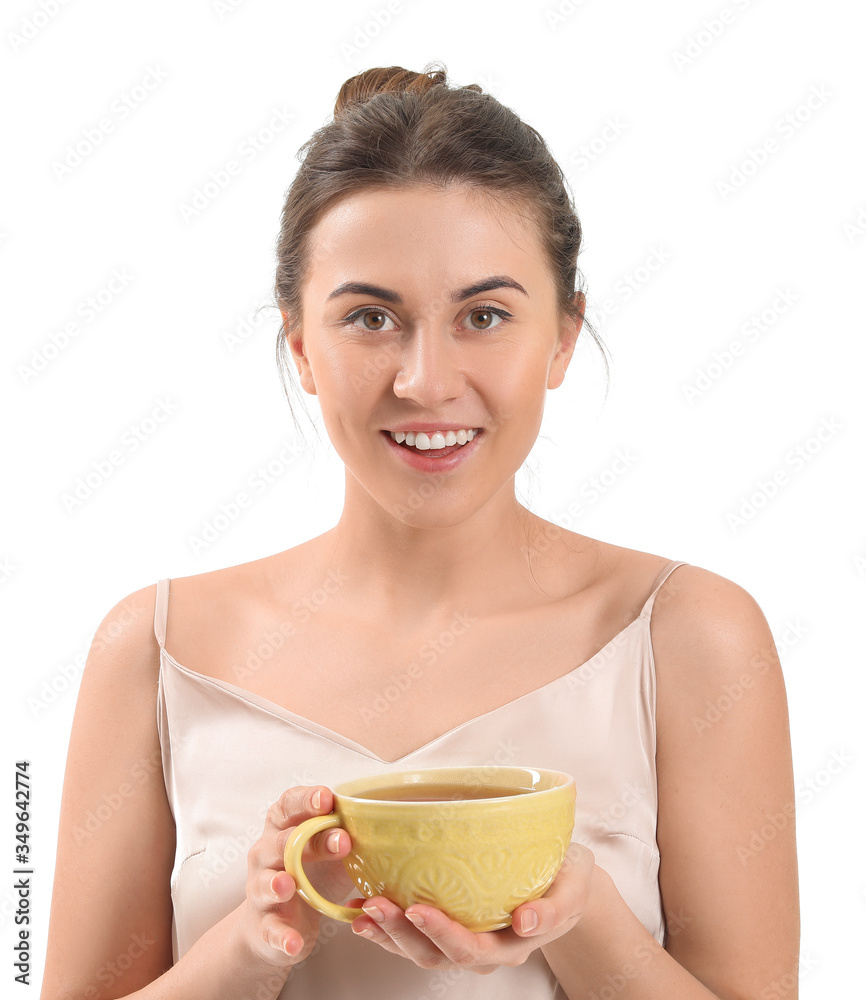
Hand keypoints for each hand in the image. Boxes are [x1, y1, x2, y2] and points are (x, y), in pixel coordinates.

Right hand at [237, 785, 353, 969]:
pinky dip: (282, 937)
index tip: (327, 798)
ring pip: (264, 883)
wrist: (275, 924)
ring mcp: (261, 890)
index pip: (288, 805)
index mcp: (283, 828)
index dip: (306, 800)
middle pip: (282, 841)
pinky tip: (294, 942)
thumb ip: (343, 836)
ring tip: (288, 886)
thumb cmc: (308, 876)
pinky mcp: (264, 925)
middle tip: (342, 842)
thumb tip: (381, 822)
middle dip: (310, 840)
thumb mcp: (328, 853)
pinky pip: (270, 929)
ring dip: (276, 883)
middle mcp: (266, 854)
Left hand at [348, 842, 595, 973]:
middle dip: (401, 933)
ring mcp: (466, 940)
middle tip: (374, 904)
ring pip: (420, 950)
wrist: (567, 879)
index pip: (471, 948)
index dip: (441, 933)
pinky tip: (362, 909)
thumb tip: (527, 922)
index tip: (417, 908)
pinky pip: (415, 935)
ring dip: (387, 934)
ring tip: (360, 911)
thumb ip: (555, 908)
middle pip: (437, 954)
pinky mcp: (452, 925)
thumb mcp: (575, 888)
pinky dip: (387, 926)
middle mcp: (485, 950)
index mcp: (513, 944)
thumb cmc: (569, 878)